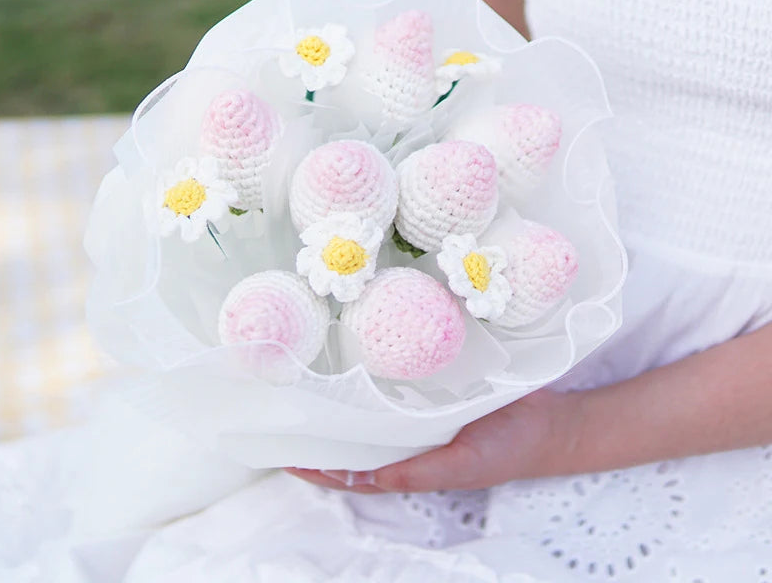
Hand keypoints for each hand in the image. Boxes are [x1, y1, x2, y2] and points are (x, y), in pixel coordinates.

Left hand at [285, 388, 578, 493]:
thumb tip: (376, 477)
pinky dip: (375, 375)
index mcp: (411, 464)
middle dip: (321, 428)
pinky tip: (357, 356)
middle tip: (284, 407)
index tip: (284, 452)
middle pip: (355, 436)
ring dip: (343, 400)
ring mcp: (419, 410)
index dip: (319, 465)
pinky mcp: (434, 384)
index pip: (353, 470)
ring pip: (371, 408)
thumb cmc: (508, 450)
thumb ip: (422, 473)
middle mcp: (408, 437)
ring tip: (309, 380)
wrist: (549, 421)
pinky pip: (397, 380)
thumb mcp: (464, 466)